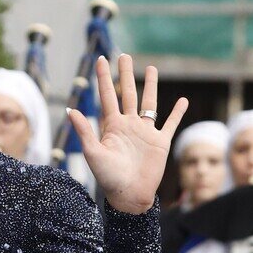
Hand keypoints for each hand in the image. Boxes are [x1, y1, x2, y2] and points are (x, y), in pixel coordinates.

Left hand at [66, 55, 187, 213]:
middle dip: (126, 74)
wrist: (129, 196)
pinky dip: (177, 112)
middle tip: (125, 55)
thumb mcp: (93, 153)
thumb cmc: (108, 178)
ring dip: (150, 86)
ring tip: (151, 68)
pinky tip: (182, 100)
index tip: (101, 59)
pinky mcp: (160, 142)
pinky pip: (170, 124)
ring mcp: (145, 132)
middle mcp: (129, 125)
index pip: (107, 96)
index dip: (104, 78)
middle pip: (128, 93)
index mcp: (112, 126)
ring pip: (149, 103)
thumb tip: (70, 110)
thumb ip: (84, 131)